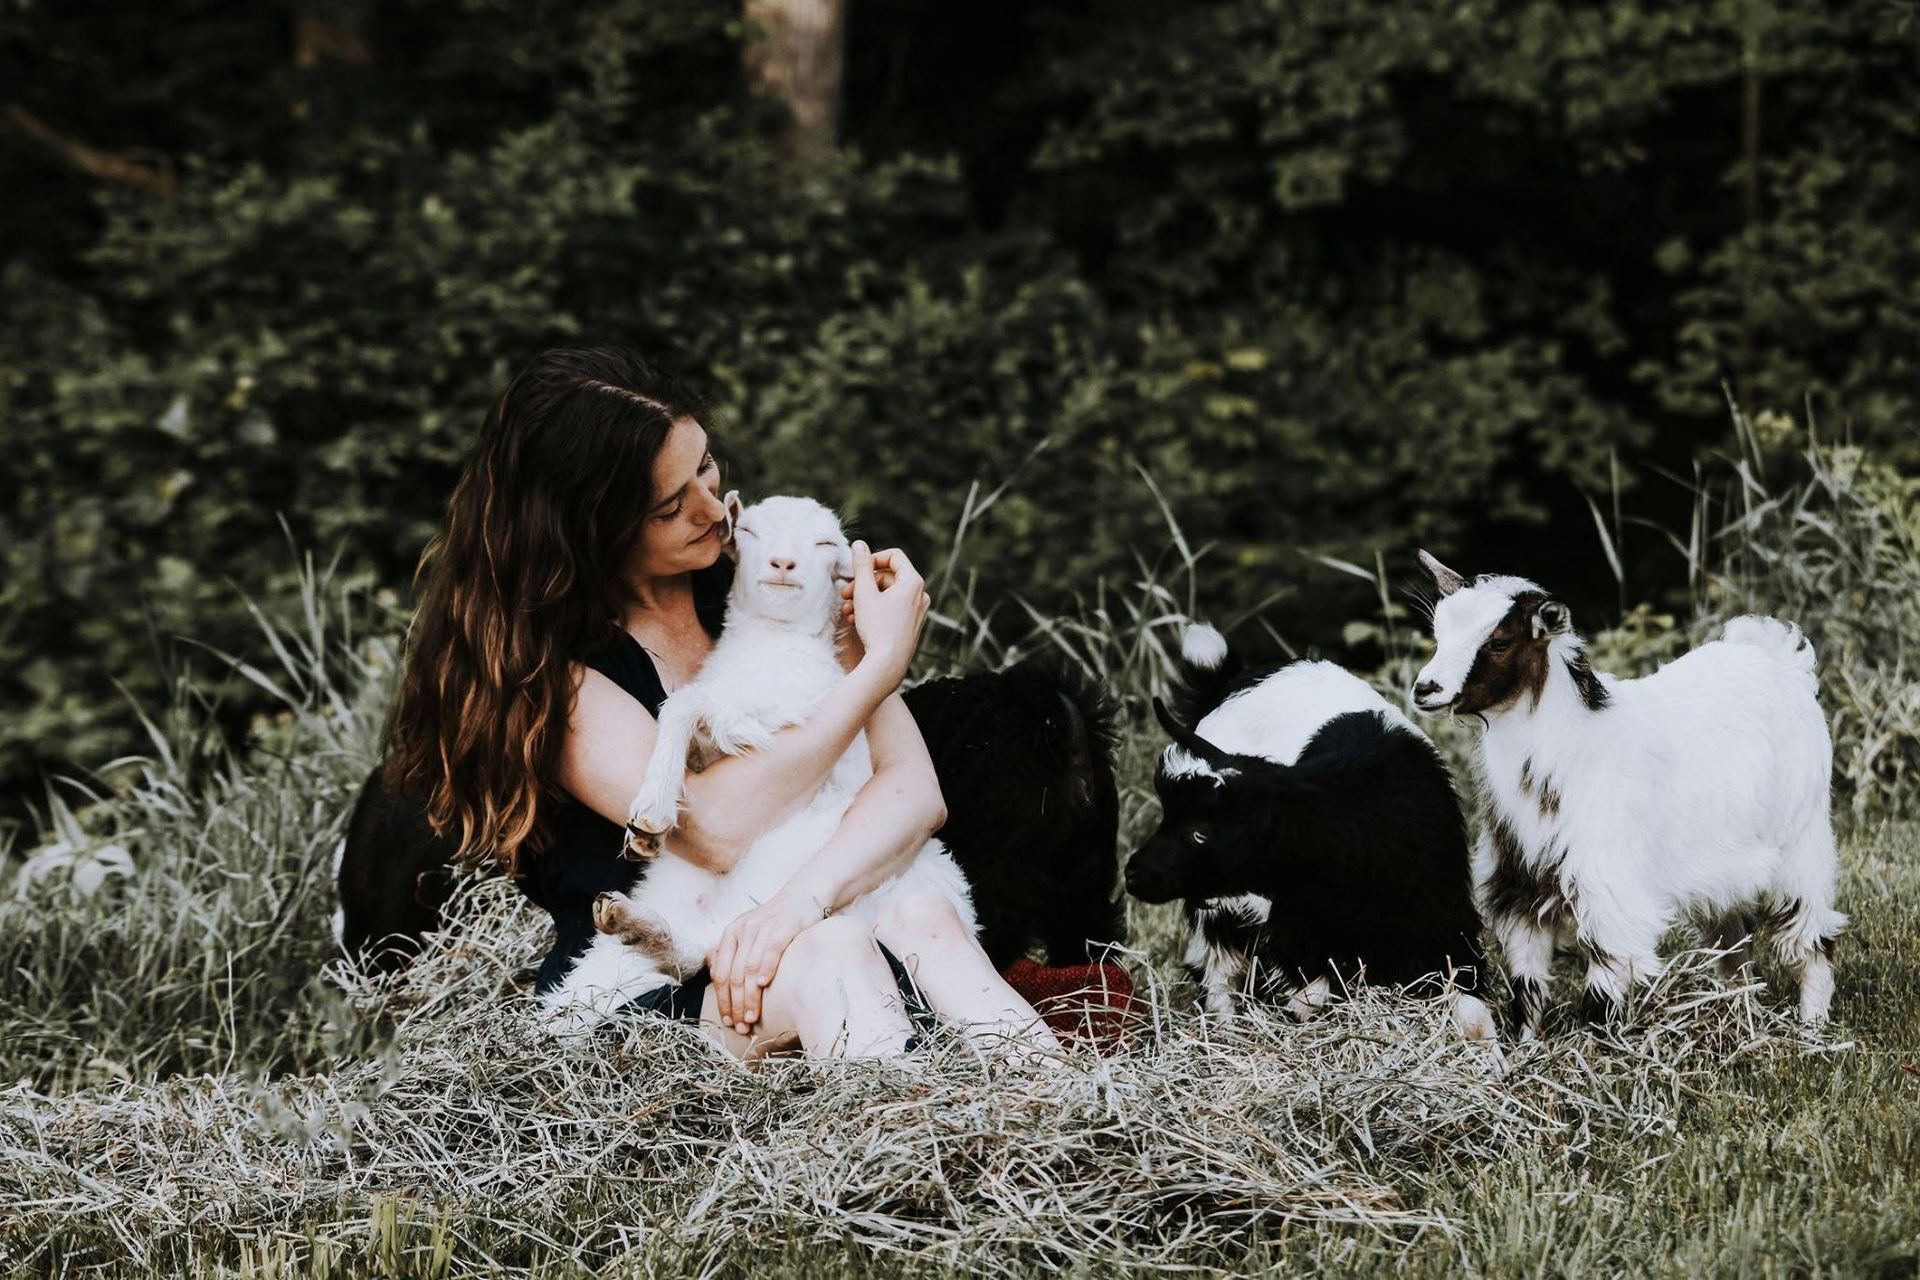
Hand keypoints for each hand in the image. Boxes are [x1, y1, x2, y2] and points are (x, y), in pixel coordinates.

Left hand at [707, 895, 819, 1034]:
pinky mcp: (784, 926)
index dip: (722, 1000)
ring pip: (750, 967)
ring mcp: (763, 927)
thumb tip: (716, 978)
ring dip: (750, 996)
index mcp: (731, 934)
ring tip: (752, 1017)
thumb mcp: (750, 933)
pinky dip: (766, 968)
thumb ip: (735, 953)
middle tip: (741, 1026)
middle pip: (734, 974)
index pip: (720, 973)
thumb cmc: (777, 922)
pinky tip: (764, 985)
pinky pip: (771, 950)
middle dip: (735, 1005)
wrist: (804, 895)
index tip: (728, 1021)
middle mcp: (744, 929)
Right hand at [838, 541, 928, 687]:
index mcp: (913, 582)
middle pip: (888, 577)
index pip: (894, 556)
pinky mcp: (912, 624)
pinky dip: (875, 609)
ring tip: (847, 610)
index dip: (873, 558)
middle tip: (845, 594)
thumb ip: (862, 566)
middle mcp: (920, 594)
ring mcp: (918, 611)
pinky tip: (856, 620)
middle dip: (864, 583)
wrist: (888, 664)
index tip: (857, 569)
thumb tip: (859, 544)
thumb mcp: (864, 593)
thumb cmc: (877, 627)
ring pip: (887, 594)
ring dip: (865, 598)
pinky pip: (892, 608)